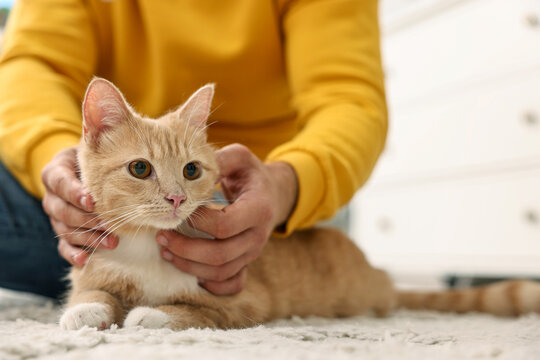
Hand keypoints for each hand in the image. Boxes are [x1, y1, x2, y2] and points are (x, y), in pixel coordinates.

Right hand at [41, 146, 117, 265]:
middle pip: (63, 211)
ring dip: (88, 238)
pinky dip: (73, 254)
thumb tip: (132, 158)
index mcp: (55, 173)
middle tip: (109, 224)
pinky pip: (63, 246)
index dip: (74, 193)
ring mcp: (56, 216)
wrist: (84, 170)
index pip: (60, 182)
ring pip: (65, 230)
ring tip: (112, 242)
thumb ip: (103, 155)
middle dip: (87, 220)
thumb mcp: (94, 153)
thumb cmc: (94, 161)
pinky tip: (85, 259)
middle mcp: (52, 196)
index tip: (91, 201)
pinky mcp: (63, 231)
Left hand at [156, 143, 297, 294]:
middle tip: (162, 237)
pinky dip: (211, 286)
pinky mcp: (247, 263)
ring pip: (221, 272)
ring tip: (167, 251)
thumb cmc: (250, 175)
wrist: (272, 194)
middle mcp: (258, 236)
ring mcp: (253, 253)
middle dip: (185, 249)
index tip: (180, 210)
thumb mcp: (240, 158)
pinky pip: (232, 284)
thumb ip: (220, 159)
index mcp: (258, 209)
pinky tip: (191, 272)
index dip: (198, 222)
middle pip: (220, 255)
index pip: (224, 225)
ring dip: (189, 266)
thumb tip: (192, 168)